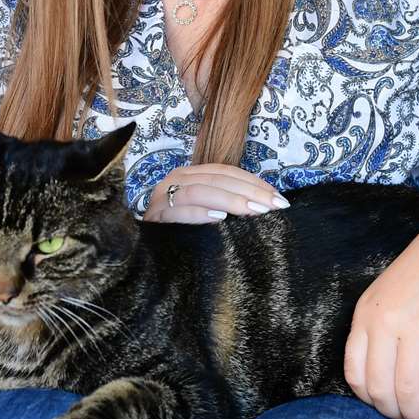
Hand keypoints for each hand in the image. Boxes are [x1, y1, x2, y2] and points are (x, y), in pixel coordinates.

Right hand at [144, 164, 289, 222]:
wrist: (142, 247)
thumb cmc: (178, 228)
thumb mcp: (203, 209)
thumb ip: (224, 202)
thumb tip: (262, 204)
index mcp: (190, 175)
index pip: (225, 172)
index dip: (252, 182)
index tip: (277, 197)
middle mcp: (175, 179)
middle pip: (217, 179)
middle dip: (249, 192)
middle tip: (274, 206)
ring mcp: (163, 196)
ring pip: (200, 190)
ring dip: (230, 200)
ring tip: (254, 211)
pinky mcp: (154, 215)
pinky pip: (178, 210)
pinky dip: (200, 213)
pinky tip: (219, 218)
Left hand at [343, 196, 418, 418]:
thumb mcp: (389, 296)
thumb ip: (381, 330)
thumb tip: (386, 378)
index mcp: (365, 314)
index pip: (354, 373)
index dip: (368, 402)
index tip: (384, 412)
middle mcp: (383, 323)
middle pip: (378, 389)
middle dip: (392, 416)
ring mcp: (413, 330)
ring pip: (407, 392)